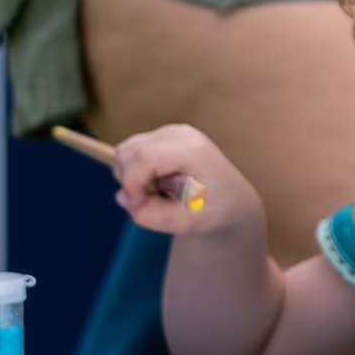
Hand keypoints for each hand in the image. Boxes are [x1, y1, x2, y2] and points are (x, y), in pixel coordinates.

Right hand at [111, 123, 254, 241]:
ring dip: (131, 176)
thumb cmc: (214, 212)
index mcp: (191, 150)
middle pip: (129, 151)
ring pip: (126, 150)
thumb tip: (122, 197)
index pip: (144, 157)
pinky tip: (157, 183)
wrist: (231, 200)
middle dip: (130, 181)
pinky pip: (132, 152)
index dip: (132, 185)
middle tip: (150, 201)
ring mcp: (170, 131)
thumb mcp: (184, 223)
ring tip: (156, 192)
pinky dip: (136, 171)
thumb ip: (150, 214)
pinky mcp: (162, 136)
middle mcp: (179, 133)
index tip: (139, 207)